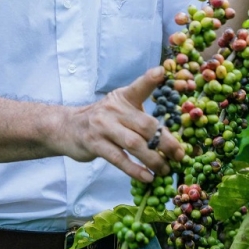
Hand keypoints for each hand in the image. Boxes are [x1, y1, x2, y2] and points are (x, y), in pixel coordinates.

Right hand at [56, 67, 183, 181]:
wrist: (68, 127)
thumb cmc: (104, 119)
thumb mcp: (120, 108)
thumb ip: (141, 117)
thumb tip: (171, 138)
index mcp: (123, 97)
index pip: (139, 86)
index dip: (150, 79)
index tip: (162, 71)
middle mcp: (113, 109)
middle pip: (145, 125)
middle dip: (166, 142)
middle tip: (180, 155)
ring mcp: (103, 126)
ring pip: (134, 144)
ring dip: (154, 159)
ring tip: (166, 169)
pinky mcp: (95, 144)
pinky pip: (119, 159)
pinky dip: (135, 170)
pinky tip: (148, 177)